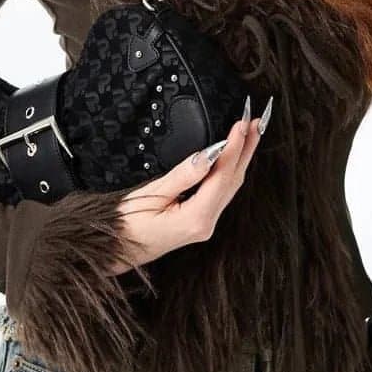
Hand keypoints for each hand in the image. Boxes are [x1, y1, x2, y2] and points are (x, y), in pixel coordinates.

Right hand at [108, 96, 271, 274]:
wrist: (114, 249)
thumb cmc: (127, 224)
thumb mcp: (152, 194)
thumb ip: (183, 175)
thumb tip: (208, 154)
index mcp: (196, 218)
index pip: (223, 175)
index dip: (234, 146)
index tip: (242, 123)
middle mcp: (206, 224)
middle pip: (234, 179)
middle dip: (247, 148)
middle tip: (257, 121)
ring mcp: (204, 224)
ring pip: (230, 185)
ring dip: (241, 157)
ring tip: (250, 133)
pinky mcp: (199, 221)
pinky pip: (221, 191)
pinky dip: (230, 169)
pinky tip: (233, 157)